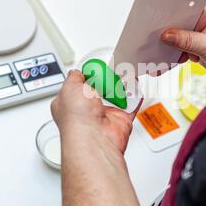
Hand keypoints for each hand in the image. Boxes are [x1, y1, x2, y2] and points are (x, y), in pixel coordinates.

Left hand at [51, 70, 146, 205]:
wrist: (94, 137)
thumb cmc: (76, 118)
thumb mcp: (69, 87)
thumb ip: (74, 77)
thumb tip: (78, 72)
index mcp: (71, 103)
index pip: (79, 85)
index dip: (87, 75)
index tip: (95, 68)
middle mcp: (87, 110)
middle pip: (101, 89)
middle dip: (108, 79)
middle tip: (114, 68)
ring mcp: (105, 116)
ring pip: (117, 95)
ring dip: (122, 85)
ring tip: (126, 73)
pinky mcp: (120, 120)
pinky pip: (131, 106)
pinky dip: (135, 96)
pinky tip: (136, 87)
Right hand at [162, 1, 205, 79]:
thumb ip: (188, 40)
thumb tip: (167, 35)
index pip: (183, 9)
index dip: (168, 16)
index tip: (155, 24)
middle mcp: (203, 20)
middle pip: (177, 24)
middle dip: (165, 34)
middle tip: (153, 42)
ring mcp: (199, 34)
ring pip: (177, 38)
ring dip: (168, 48)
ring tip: (159, 56)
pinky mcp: (197, 46)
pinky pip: (181, 48)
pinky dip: (174, 55)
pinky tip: (168, 61)